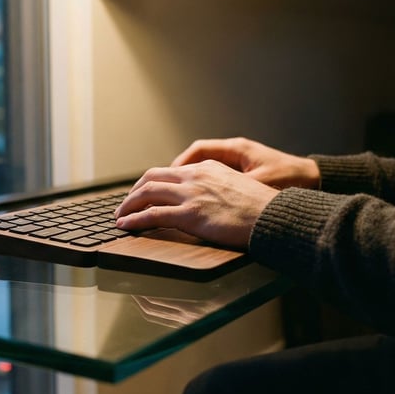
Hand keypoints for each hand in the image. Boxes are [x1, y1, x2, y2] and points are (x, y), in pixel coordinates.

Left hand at [114, 159, 279, 249]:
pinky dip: (134, 219)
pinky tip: (125, 225)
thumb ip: (219, 188)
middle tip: (126, 204)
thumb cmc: (263, 209)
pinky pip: (152, 215)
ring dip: (128, 205)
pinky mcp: (190, 214)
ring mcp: (191, 194)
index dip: (152, 182)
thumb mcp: (239, 188)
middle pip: (152, 177)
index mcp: (208, 168)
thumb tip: (210, 201)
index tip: (144, 193)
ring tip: (119, 216)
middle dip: (134, 191)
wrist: (275, 217)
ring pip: (147, 193)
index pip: (171, 171)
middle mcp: (196, 176)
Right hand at [172, 137, 319, 189]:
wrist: (315, 179)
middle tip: (160, 188)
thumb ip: (238, 188)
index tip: (168, 177)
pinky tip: (197, 201)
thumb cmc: (292, 179)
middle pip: (196, 159)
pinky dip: (203, 187)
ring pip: (204, 169)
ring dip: (189, 181)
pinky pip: (215, 178)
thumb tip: (213, 197)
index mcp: (237, 150)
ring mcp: (239, 163)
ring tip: (173, 196)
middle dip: (177, 173)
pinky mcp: (244, 175)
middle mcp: (235, 153)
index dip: (180, 164)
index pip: (199, 150)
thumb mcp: (262, 183)